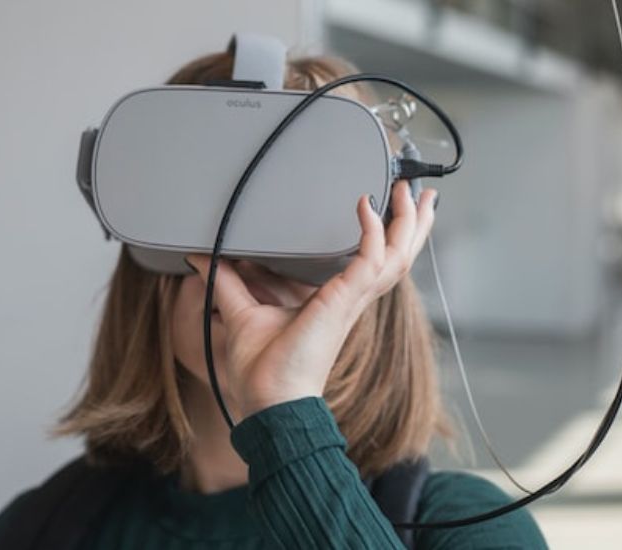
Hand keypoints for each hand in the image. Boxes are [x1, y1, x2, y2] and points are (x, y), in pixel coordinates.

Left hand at [185, 180, 437, 419]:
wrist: (269, 402)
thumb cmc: (262, 371)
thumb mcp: (242, 312)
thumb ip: (226, 281)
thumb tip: (202, 258)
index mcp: (337, 301)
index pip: (375, 262)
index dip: (388, 235)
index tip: (387, 206)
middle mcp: (351, 299)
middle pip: (398, 256)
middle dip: (412, 223)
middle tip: (420, 193)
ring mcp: (351, 300)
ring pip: (396, 256)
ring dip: (407, 222)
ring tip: (413, 193)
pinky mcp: (343, 302)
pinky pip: (370, 260)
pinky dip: (372, 233)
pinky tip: (365, 208)